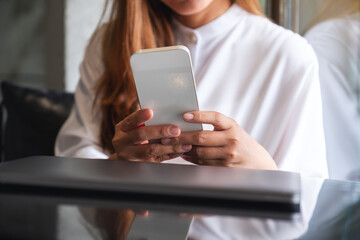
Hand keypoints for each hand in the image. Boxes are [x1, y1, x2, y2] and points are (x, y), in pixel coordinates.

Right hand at [111, 108, 191, 161]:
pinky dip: (171, 154)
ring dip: (170, 146)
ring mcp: (132, 155)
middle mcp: (124, 142)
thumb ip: (143, 119)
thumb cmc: (132, 134)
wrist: (124, 155)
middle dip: (160, 132)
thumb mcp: (131, 126)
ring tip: (185, 143)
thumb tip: (164, 110)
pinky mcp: (143, 163)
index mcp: (122, 128)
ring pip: (151, 150)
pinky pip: (159, 159)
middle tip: (176, 130)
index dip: (140, 116)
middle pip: (141, 135)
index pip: (130, 120)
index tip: (150, 112)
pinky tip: (181, 150)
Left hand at [161, 111, 276, 169]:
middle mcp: (231, 139)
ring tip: (172, 145)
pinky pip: (203, 162)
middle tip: (168, 135)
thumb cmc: (239, 140)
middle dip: (182, 136)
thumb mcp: (232, 128)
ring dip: (184, 148)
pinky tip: (183, 153)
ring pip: (200, 151)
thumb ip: (216, 124)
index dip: (199, 116)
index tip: (185, 115)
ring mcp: (228, 155)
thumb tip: (189, 120)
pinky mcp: (224, 167)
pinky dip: (191, 158)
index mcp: (232, 126)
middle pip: (202, 137)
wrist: (256, 161)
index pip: (215, 118)